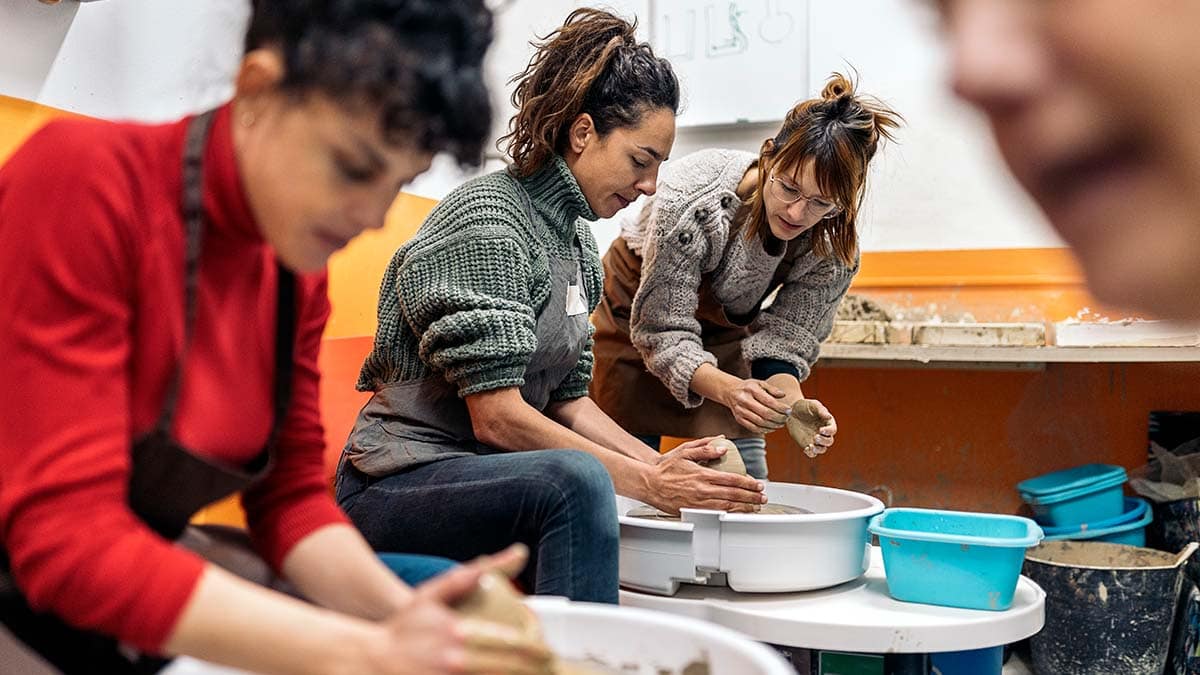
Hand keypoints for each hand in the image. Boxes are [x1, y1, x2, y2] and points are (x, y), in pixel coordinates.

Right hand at [359, 545, 551, 674]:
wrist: (367, 660)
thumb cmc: (400, 630)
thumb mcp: (428, 596)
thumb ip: (461, 579)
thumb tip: (499, 557)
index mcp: (458, 633)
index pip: (512, 645)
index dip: (538, 652)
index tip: (549, 652)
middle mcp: (455, 661)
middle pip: (511, 669)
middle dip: (535, 670)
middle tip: (548, 669)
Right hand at [647, 437, 765, 513]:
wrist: (650, 484)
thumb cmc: (666, 469)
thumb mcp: (685, 451)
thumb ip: (705, 448)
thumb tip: (723, 446)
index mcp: (703, 475)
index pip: (732, 479)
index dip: (748, 483)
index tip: (758, 484)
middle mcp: (702, 490)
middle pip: (733, 495)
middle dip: (751, 497)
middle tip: (762, 497)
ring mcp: (698, 503)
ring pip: (726, 507)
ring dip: (743, 507)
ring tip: (754, 507)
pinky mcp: (693, 512)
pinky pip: (715, 515)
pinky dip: (728, 515)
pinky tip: (736, 514)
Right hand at [721, 379, 791, 433]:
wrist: (730, 392)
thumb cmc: (748, 387)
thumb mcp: (759, 383)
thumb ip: (772, 389)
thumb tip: (783, 395)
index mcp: (751, 390)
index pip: (769, 401)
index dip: (780, 408)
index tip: (789, 410)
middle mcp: (744, 401)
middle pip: (765, 414)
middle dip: (779, 418)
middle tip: (786, 418)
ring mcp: (741, 411)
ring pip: (760, 423)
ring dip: (773, 425)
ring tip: (781, 423)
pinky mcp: (739, 419)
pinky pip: (754, 428)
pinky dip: (765, 430)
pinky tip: (772, 427)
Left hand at [798, 399, 836, 457]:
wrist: (791, 412)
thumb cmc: (804, 406)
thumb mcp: (812, 405)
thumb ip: (820, 410)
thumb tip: (828, 417)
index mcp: (827, 423)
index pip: (832, 430)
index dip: (829, 431)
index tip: (821, 430)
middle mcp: (824, 433)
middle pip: (829, 441)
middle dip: (823, 441)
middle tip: (815, 437)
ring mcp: (816, 440)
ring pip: (822, 449)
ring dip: (818, 449)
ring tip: (811, 446)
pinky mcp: (808, 444)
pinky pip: (812, 453)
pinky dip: (811, 453)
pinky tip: (806, 449)